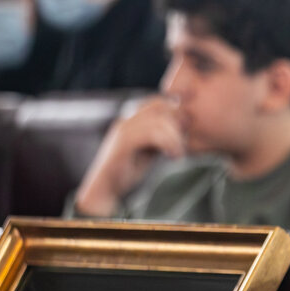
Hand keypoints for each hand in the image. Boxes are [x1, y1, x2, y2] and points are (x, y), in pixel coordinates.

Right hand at [73, 97, 186, 215]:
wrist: (105, 188)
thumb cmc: (128, 169)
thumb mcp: (149, 148)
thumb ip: (160, 135)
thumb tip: (182, 125)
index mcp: (131, 119)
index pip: (158, 102)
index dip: (175, 113)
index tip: (184, 133)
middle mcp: (126, 120)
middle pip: (160, 107)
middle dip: (177, 123)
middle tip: (183, 143)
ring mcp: (123, 130)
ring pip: (158, 121)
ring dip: (175, 137)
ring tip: (178, 153)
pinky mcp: (123, 143)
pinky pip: (152, 134)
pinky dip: (168, 144)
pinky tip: (173, 156)